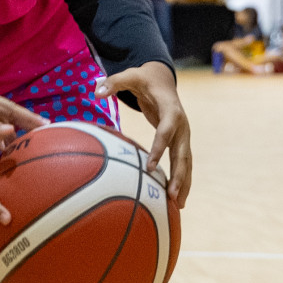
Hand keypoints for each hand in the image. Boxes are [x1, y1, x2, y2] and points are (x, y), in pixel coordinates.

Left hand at [95, 61, 192, 206]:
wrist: (163, 80)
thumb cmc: (144, 79)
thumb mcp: (129, 76)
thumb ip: (113, 82)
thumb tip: (95, 91)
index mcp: (171, 109)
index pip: (167, 130)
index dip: (160, 148)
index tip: (150, 167)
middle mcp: (182, 124)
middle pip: (183, 152)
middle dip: (179, 175)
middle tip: (172, 196)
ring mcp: (184, 135)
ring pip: (186, 162)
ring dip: (183, 183)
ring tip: (178, 206)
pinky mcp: (180, 142)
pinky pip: (182, 163)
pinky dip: (181, 180)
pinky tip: (175, 199)